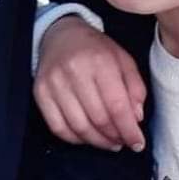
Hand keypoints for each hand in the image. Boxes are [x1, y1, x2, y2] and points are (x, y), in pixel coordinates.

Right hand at [35, 16, 146, 151]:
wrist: (61, 36)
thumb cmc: (97, 50)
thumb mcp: (124, 60)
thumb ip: (135, 88)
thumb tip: (136, 118)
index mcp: (100, 61)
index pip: (116, 105)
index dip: (129, 130)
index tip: (137, 143)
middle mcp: (75, 71)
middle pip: (98, 119)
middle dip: (115, 137)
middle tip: (124, 142)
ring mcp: (54, 83)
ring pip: (78, 127)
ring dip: (97, 141)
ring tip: (110, 142)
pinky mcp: (40, 93)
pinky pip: (58, 127)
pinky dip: (76, 139)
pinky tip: (88, 137)